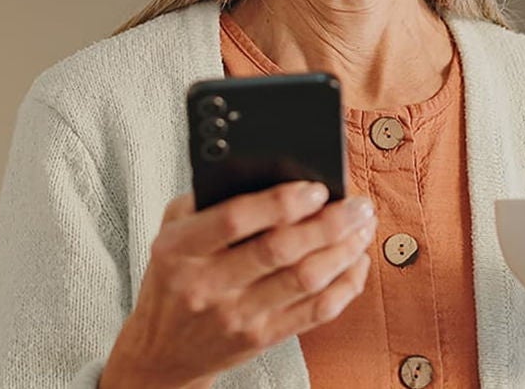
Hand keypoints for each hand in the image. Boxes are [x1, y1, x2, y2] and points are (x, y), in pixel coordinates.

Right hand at [100, 182, 375, 388]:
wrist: (162, 352)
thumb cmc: (173, 278)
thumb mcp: (171, 232)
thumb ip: (210, 201)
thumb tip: (273, 172)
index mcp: (178, 249)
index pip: (234, 219)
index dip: (281, 202)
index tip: (316, 188)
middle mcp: (205, 285)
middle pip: (280, 249)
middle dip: (329, 223)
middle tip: (357, 205)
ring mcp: (236, 316)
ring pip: (305, 280)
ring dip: (345, 250)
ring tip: (363, 227)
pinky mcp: (262, 338)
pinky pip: (316, 311)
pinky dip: (346, 284)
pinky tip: (356, 262)